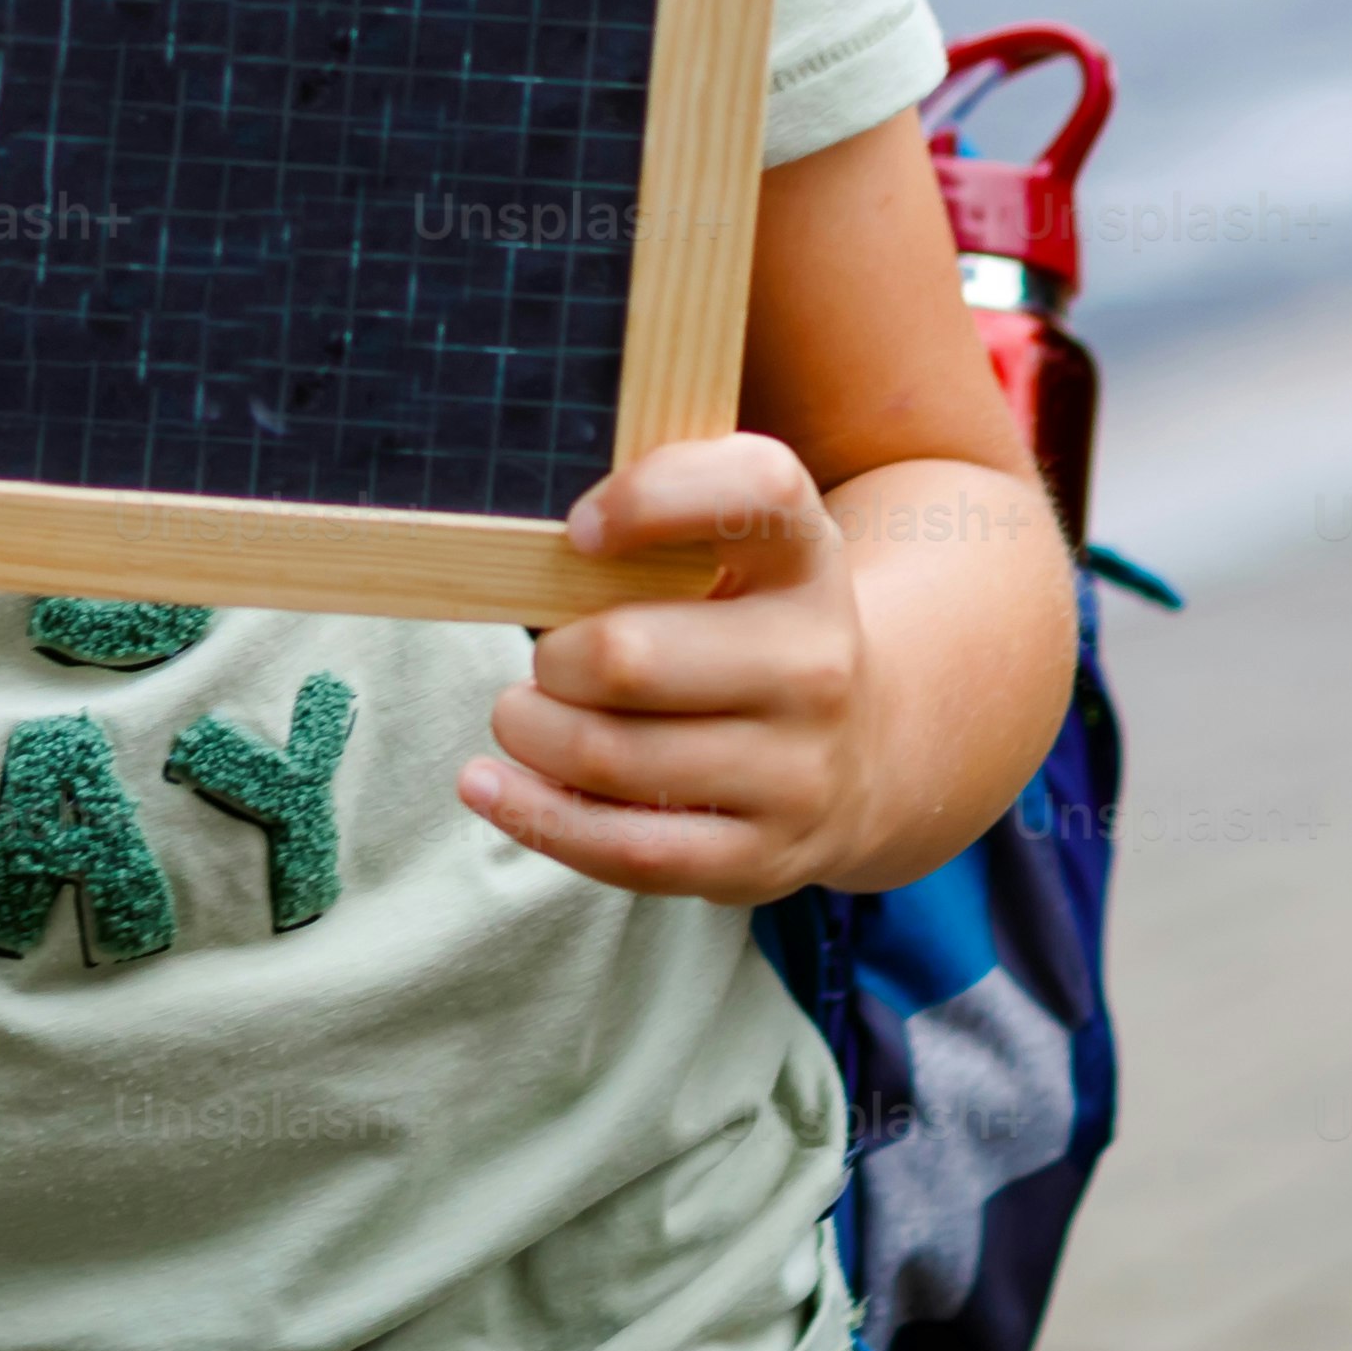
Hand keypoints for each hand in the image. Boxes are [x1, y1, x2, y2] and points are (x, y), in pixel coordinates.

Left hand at [457, 433, 874, 904]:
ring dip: (532, 733)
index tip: (579, 531)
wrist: (864, 753)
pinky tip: (487, 786)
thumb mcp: (736, 552)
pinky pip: (625, 848)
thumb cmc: (744, 628)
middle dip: (556, 659)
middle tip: (551, 661)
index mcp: (805, 559)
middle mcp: (816, 665)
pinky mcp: (762, 859)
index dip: (653, 497)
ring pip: (609, 757)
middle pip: (628, 657)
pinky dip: (536, 816)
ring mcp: (798, 773)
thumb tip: (537, 549)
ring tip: (523, 717)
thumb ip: (654, 520)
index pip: (757, 491)